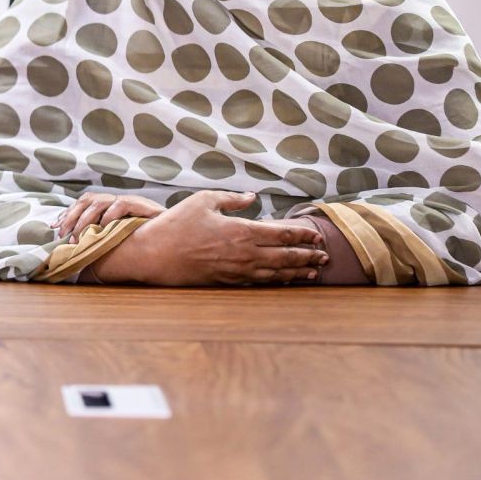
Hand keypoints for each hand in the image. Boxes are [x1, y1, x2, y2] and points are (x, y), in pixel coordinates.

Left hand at [53, 193, 165, 242]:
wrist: (174, 238)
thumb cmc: (144, 241)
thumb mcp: (116, 240)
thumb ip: (98, 237)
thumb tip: (74, 242)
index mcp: (110, 207)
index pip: (84, 202)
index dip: (68, 213)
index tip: (56, 228)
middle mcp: (117, 201)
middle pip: (87, 201)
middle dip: (72, 217)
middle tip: (63, 236)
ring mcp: (129, 201)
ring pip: (99, 202)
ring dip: (85, 220)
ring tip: (79, 237)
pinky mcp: (142, 205)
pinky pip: (121, 205)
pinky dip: (109, 216)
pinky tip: (104, 229)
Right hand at [92, 190, 328, 285]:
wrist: (155, 254)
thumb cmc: (176, 224)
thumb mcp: (203, 201)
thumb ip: (231, 199)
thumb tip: (251, 197)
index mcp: (241, 230)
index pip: (282, 233)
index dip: (302, 235)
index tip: (317, 236)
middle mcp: (244, 253)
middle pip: (286, 256)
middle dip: (308, 256)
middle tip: (325, 257)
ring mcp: (237, 270)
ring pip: (276, 272)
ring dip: (298, 272)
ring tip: (314, 272)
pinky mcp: (227, 281)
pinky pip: (260, 282)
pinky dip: (277, 281)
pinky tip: (286, 280)